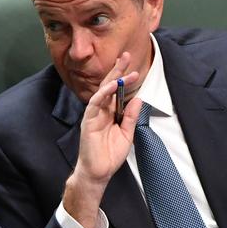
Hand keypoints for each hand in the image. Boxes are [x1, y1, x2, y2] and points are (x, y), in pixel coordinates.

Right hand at [63, 52, 142, 227]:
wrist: (98, 172)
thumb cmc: (109, 155)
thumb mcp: (126, 134)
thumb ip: (130, 116)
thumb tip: (137, 99)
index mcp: (109, 113)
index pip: (116, 91)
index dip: (124, 79)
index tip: (135, 69)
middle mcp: (101, 110)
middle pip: (108, 86)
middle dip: (117, 70)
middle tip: (126, 55)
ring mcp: (93, 114)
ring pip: (102, 91)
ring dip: (113, 78)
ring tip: (124, 68)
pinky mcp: (89, 121)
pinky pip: (95, 103)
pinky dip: (103, 93)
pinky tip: (112, 85)